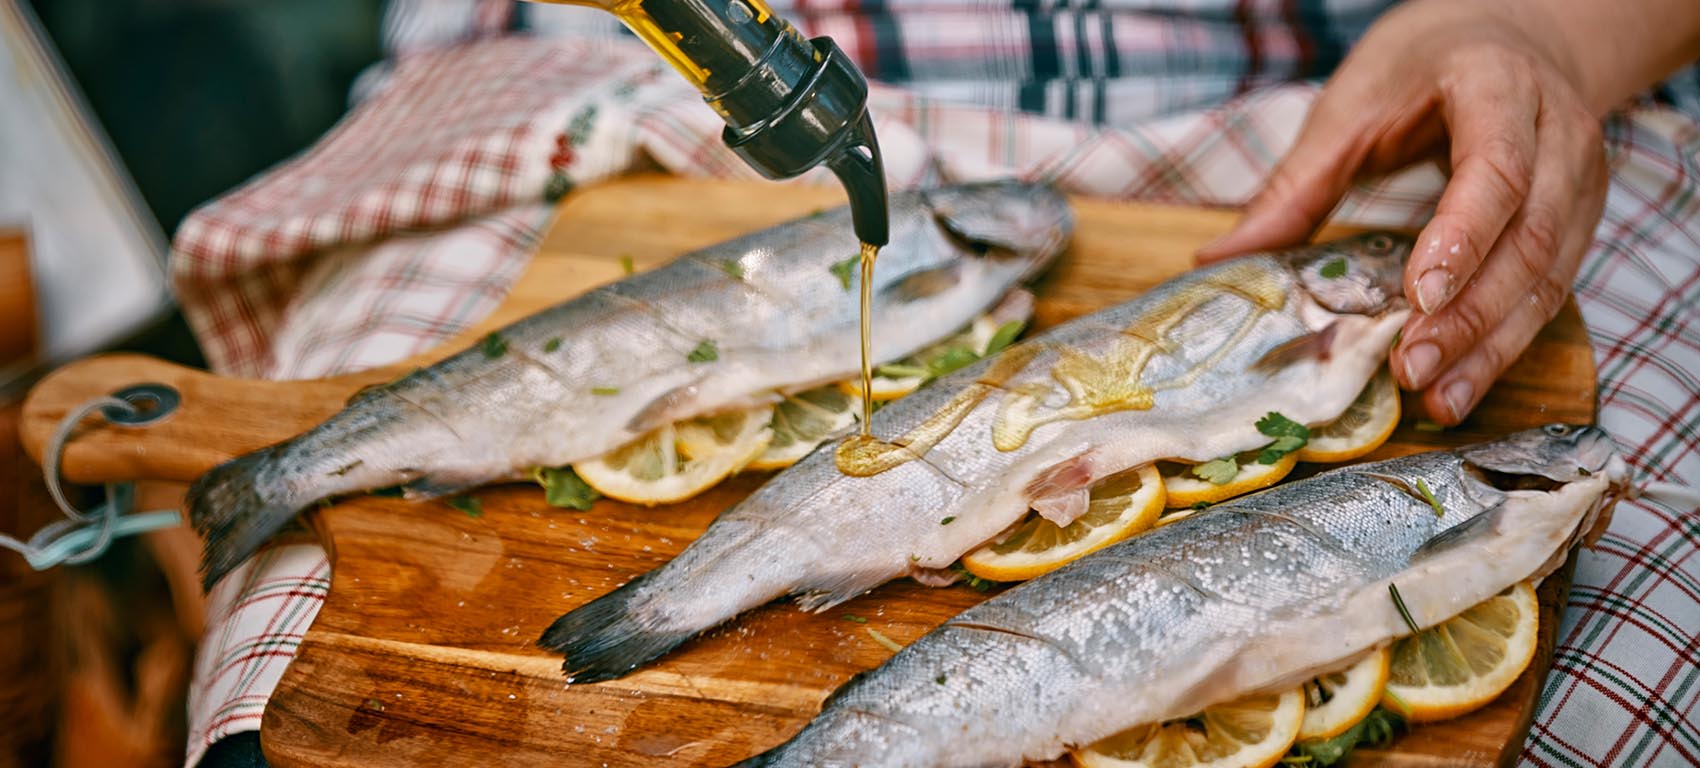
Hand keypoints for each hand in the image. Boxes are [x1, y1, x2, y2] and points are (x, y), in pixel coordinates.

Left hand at [1196, 0, 1608, 425]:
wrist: (1513, 34)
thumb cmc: (1423, 65)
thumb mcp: (1351, 105)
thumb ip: (1296, 184)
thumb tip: (1217, 257)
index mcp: (1498, 85)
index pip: (1495, 168)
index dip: (1462, 236)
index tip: (1419, 297)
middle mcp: (1557, 132)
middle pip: (1530, 236)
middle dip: (1471, 313)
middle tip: (1412, 368)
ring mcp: (1580, 179)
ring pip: (1550, 274)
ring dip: (1493, 345)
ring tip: (1438, 397)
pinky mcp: (1580, 218)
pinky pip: (1551, 289)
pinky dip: (1506, 342)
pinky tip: (1461, 383)